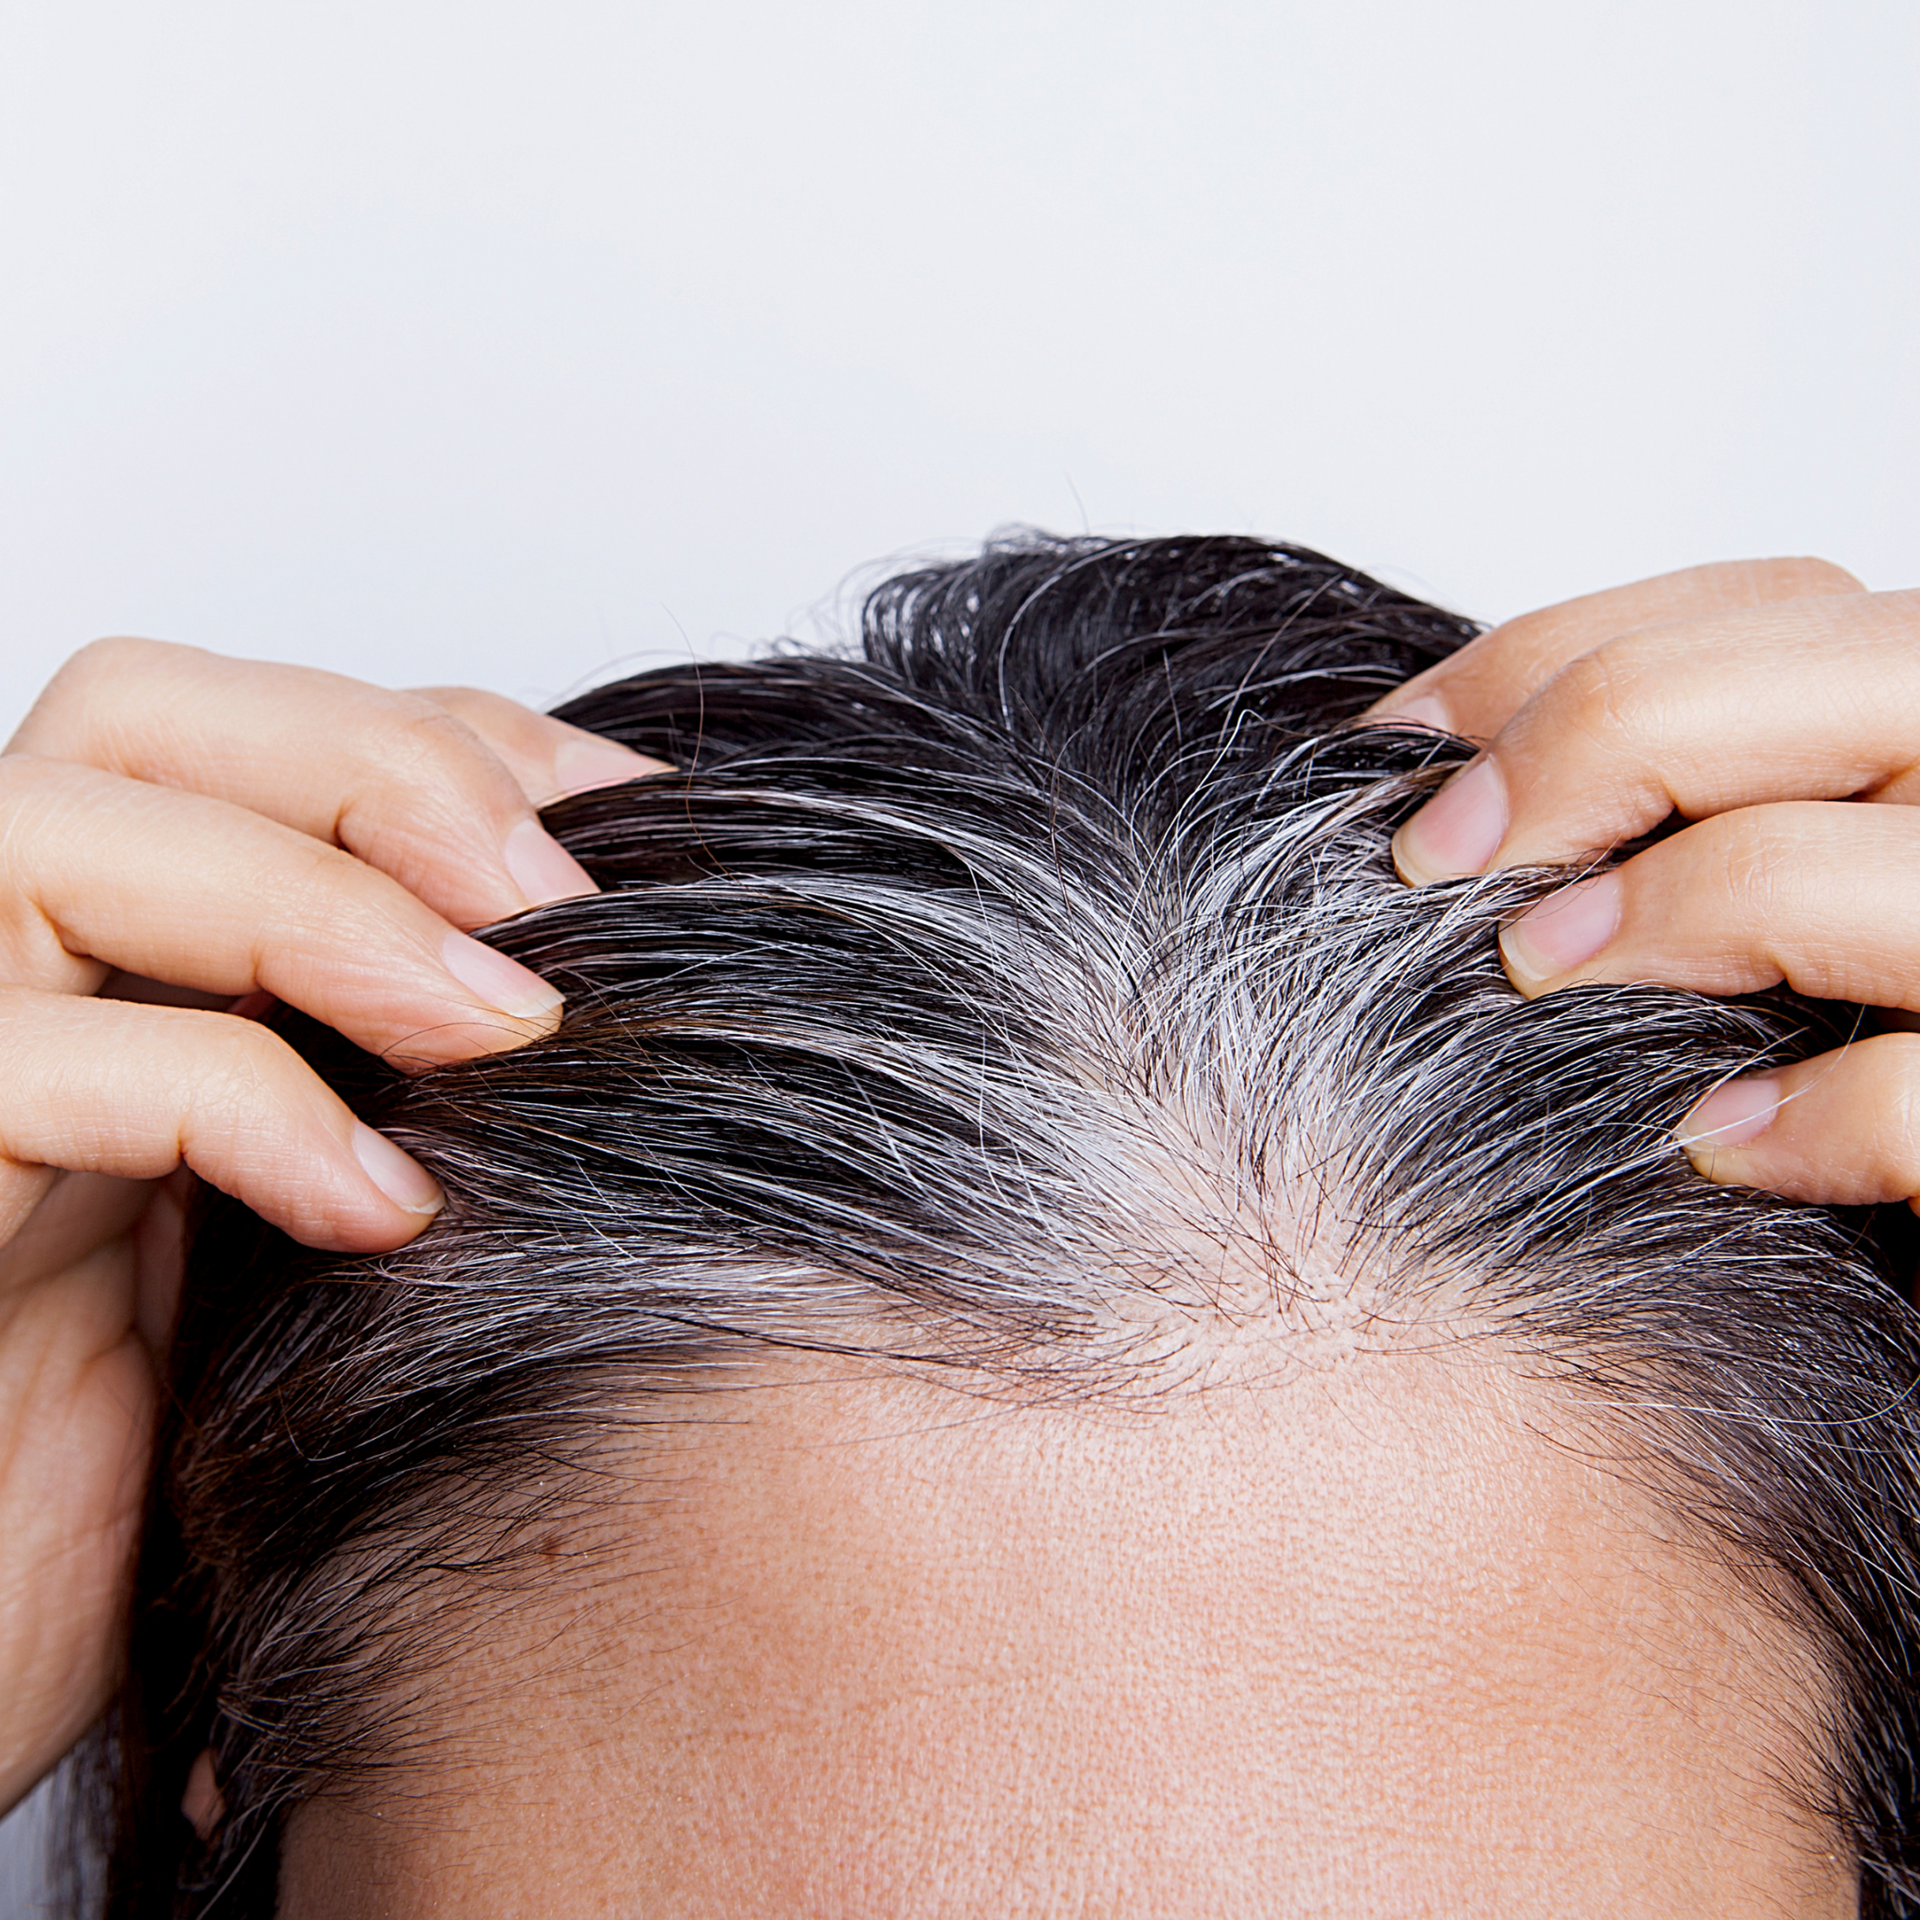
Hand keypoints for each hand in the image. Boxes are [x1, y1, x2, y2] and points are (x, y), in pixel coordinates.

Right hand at [0, 639, 663, 1812]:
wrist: (11, 1647)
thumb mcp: (337, 1215)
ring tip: (498, 1028)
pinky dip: (240, 1104)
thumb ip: (406, 1064)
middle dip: (378, 765)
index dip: (448, 736)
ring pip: (56, 834)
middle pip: (138, 713)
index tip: (629, 819)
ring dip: (321, 901)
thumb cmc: (188, 1454)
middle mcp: (1, 973)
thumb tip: (603, 961)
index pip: (258, 727)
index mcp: (114, 953)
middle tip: (557, 904)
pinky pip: (27, 1067)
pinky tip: (378, 1209)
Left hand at [1366, 556, 1919, 1210]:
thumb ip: (1689, 797)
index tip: (1399, 744)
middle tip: (1437, 853)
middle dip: (1605, 734)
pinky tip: (1709, 1140)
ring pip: (1885, 869)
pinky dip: (1813, 1115)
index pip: (1786, 598)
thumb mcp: (1790, 875)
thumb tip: (1453, 784)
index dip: (1565, 651)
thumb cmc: (1847, 1033)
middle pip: (1851, 673)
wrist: (1915, 1270)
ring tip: (1540, 966)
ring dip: (1681, 905)